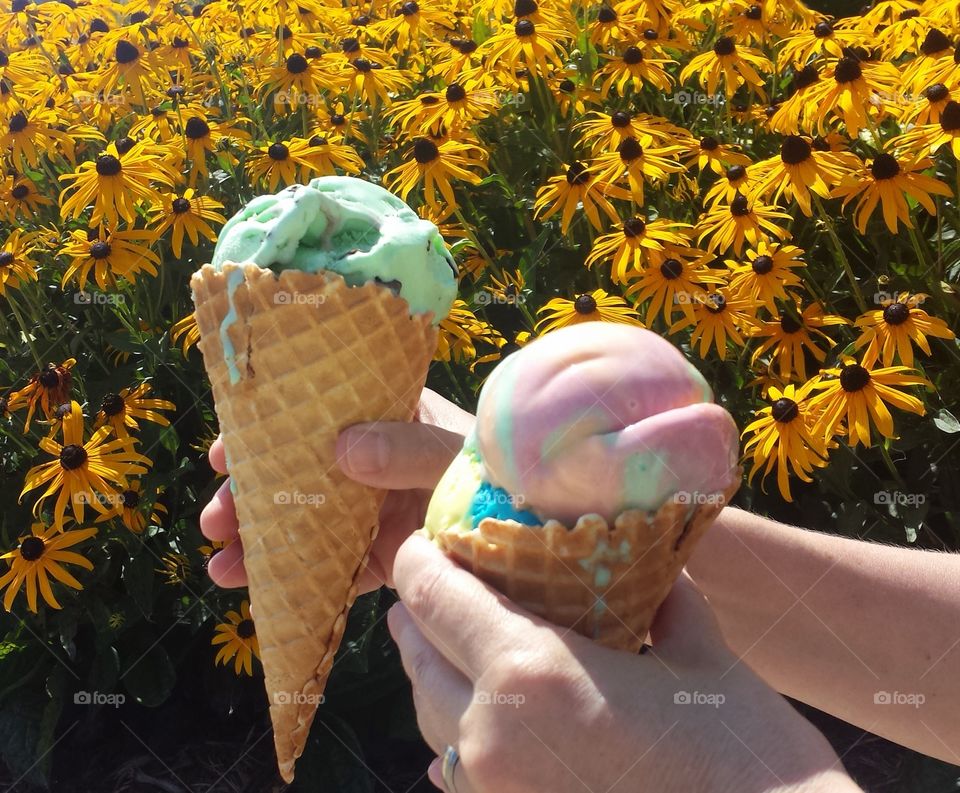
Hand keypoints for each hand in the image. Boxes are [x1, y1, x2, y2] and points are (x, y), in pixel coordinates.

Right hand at [199, 388, 473, 590]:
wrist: (535, 532)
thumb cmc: (497, 474)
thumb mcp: (453, 454)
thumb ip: (407, 450)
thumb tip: (343, 449)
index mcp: (383, 418)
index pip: (310, 416)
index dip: (261, 433)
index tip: (222, 455)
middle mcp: (371, 461)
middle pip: (293, 474)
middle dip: (247, 498)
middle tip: (214, 521)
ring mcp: (373, 511)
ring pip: (303, 524)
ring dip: (259, 543)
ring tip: (222, 567)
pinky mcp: (384, 556)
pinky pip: (333, 569)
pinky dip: (298, 582)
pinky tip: (260, 596)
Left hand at [388, 535, 860, 792]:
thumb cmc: (750, 760)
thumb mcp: (703, 658)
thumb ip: (664, 602)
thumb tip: (651, 563)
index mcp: (529, 674)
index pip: (432, 595)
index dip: (419, 557)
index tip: (428, 538)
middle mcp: (491, 736)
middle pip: (418, 657)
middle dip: (422, 612)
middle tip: (439, 581)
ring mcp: (493, 792)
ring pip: (432, 717)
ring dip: (437, 672)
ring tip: (458, 640)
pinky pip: (459, 768)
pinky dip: (462, 730)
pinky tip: (488, 716)